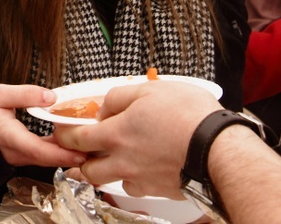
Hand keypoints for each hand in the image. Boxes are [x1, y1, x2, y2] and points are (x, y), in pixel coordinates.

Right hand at [0, 84, 85, 166]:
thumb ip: (24, 94)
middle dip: (70, 155)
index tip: (81, 151)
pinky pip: (39, 156)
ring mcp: (16, 156)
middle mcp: (14, 152)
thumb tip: (51, 96)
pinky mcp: (18, 154)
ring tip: (87, 144)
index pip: (39, 150)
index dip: (61, 153)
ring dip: (64, 154)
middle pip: (47, 158)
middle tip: (94, 149)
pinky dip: (55, 152)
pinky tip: (68, 143)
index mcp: (9, 137)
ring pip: (44, 159)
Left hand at [53, 81, 221, 198]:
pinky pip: (133, 188)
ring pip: (108, 181)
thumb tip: (104, 105)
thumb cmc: (190, 117)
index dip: (64, 135)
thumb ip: (120, 97)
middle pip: (87, 169)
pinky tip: (136, 169)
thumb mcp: (150, 90)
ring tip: (103, 161)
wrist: (219, 150)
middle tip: (78, 151)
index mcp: (117, 134)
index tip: (61, 131)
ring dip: (101, 171)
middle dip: (78, 160)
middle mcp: (123, 160)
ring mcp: (139, 178)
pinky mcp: (156, 190)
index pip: (76, 139)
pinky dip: (129, 179)